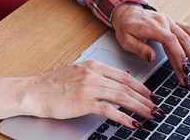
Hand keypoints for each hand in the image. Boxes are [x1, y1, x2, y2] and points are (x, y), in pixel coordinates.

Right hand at [22, 60, 164, 129]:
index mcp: (91, 66)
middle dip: (145, 98)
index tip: (149, 94)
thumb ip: (93, 76)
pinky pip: (110, 110)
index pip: (122, 75)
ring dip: (140, 107)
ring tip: (151, 115)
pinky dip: (124, 117)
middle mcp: (92, 74)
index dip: (139, 86)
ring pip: (122, 97)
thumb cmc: (50, 85)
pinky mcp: (84, 102)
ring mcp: (89, 87)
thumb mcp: (75, 73)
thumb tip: (111, 83)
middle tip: (157, 107)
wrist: (33, 91)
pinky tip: (133, 123)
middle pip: (126, 86)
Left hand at [111, 3, 189, 88]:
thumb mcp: (125, 40)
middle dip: (189, 60)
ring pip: (187, 37)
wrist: (126, 12)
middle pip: (181, 41)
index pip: (169, 40)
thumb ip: (139, 49)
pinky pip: (188, 29)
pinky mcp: (173, 22)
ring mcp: (169, 21)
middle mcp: (163, 22)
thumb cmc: (125, 27)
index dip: (178, 54)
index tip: (183, 69)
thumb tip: (152, 58)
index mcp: (151, 26)